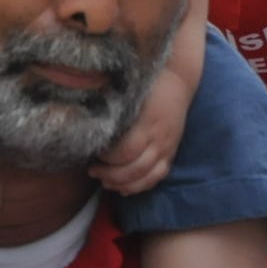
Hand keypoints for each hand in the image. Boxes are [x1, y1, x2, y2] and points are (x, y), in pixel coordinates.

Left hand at [93, 66, 188, 196]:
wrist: (177, 79)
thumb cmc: (148, 83)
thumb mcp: (130, 93)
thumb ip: (113, 111)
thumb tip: (89, 124)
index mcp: (146, 123)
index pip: (125, 152)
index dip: (107, 158)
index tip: (93, 152)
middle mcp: (158, 139)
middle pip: (134, 169)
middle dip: (110, 174)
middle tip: (92, 170)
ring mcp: (167, 148)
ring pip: (146, 177)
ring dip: (123, 184)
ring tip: (104, 181)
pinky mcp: (171, 153)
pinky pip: (158, 177)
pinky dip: (140, 186)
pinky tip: (124, 188)